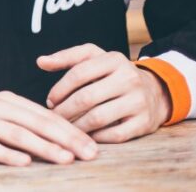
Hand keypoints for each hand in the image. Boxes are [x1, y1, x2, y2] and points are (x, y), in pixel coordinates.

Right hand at [0, 91, 97, 166]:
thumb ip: (17, 123)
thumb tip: (55, 140)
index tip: (94, 147)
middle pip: (36, 123)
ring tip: (65, 159)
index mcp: (5, 101)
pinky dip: (7, 154)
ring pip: (16, 133)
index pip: (45, 116)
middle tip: (90, 154)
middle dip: (66, 138)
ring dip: (44, 146)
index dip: (71, 130)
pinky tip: (24, 163)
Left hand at [39, 43, 170, 142]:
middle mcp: (129, 78)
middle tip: (54, 118)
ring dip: (76, 126)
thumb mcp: (95, 59)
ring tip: (65, 128)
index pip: (78, 73)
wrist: (155, 91)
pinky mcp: (144, 123)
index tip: (50, 101)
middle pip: (86, 97)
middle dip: (64, 110)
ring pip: (97, 118)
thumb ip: (67, 58)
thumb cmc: (114, 74)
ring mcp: (138, 101)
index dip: (59, 89)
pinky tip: (85, 135)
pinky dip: (95, 137)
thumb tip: (40, 61)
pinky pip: (114, 135)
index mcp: (114, 59)